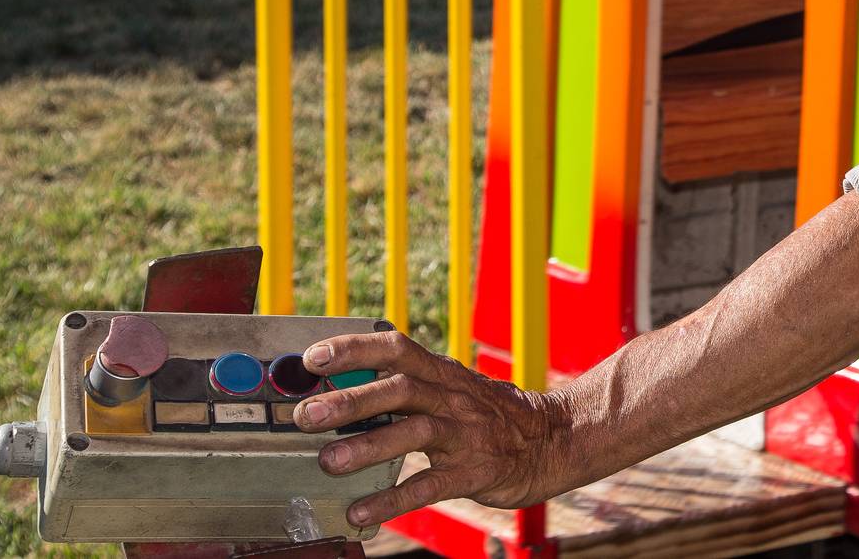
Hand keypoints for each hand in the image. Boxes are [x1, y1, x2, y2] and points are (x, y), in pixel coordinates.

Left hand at [294, 330, 563, 526]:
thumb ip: (406, 389)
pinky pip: (430, 485)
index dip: (355, 348)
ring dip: (369, 446)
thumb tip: (340, 391)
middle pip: (400, 388)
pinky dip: (393, 498)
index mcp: (443, 373)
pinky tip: (360, 510)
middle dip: (351, 400)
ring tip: (329, 462)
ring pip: (415, 432)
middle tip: (307, 415)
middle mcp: (453, 398)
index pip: (396, 348)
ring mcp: (465, 434)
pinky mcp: (475, 471)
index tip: (314, 357)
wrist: (550, 439)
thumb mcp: (452, 390)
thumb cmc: (489, 415)